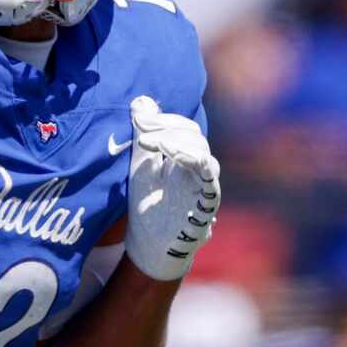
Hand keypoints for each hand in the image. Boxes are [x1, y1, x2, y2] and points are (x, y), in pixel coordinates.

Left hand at [124, 95, 220, 280]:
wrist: (150, 245)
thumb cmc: (150, 206)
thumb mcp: (141, 165)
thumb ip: (143, 135)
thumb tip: (141, 101)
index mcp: (185, 156)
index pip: (182, 127)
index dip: (162, 119)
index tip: (137, 119)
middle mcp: (199, 167)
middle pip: (193, 134)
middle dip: (166, 127)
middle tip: (141, 129)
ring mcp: (205, 183)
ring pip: (201, 151)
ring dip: (175, 141)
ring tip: (150, 142)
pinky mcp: (207, 202)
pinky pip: (208, 177)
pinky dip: (193, 160)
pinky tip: (171, 153)